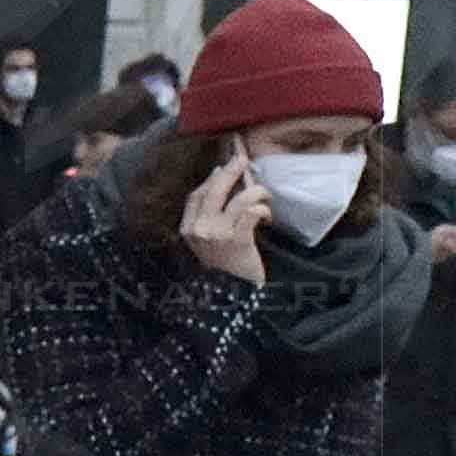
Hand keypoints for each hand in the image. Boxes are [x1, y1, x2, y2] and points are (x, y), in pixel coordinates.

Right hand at [178, 155, 268, 284]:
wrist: (233, 297)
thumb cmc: (224, 266)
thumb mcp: (207, 242)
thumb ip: (208, 215)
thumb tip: (218, 176)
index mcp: (188, 229)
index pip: (196, 196)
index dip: (211, 179)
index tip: (223, 168)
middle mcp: (200, 230)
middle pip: (214, 191)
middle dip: (230, 171)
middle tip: (242, 158)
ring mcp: (218, 235)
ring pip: (238, 198)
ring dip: (256, 191)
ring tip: (265, 194)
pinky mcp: (238, 240)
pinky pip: (252, 212)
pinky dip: (263, 209)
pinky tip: (267, 216)